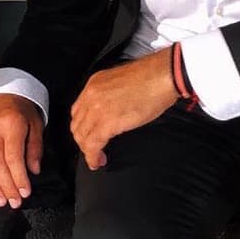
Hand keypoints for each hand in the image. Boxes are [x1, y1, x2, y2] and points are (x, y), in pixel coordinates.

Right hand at [0, 94, 42, 208]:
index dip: (18, 178)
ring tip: (1, 201)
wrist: (1, 91)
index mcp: (10, 125)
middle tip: (14, 203)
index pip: (13, 158)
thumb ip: (35, 148)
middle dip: (6, 187)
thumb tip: (33, 171)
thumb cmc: (21, 109)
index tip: (25, 192)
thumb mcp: (35, 124)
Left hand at [70, 49, 177, 169]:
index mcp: (95, 84)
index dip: (82, 126)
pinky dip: (92, 157)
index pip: (78, 110)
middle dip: (82, 140)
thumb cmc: (152, 78)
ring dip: (87, 150)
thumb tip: (114, 110)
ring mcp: (96, 108)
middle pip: (77, 124)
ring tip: (96, 158)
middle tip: (91, 149)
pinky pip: (92, 145)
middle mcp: (91, 95)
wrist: (162, 76)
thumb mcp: (122, 84)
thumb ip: (112, 96)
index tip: (88, 134)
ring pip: (81, 136)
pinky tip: (97, 161)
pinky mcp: (106, 123)